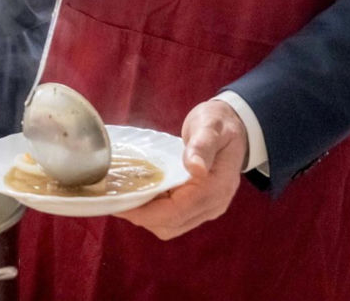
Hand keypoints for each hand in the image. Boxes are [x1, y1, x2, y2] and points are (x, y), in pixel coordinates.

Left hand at [116, 99, 247, 239]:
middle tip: (115, 198)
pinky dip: (155, 212)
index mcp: (218, 186)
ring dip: (146, 216)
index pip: (178, 210)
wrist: (235, 126)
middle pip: (171, 224)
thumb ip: (203, 145)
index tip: (120, 203)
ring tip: (124, 197)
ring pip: (171, 226)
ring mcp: (209, 208)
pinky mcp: (201, 206)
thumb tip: (195, 168)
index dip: (147, 211)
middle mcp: (214, 204)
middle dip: (141, 215)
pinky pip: (174, 219)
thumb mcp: (211, 126)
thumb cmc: (220, 122)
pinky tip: (141, 195)